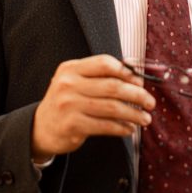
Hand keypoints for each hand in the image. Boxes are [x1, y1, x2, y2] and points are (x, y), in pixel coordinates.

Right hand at [31, 54, 154, 161]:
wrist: (40, 127)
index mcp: (71, 68)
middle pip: (112, 86)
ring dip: (133, 114)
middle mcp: (68, 84)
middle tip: (150, 103)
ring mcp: (69, 105)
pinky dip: (121, 128)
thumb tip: (135, 73)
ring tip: (145, 119)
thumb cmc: (65, 102)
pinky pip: (105, 125)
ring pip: (112, 108)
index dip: (127, 72)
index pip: (104, 63)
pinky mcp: (72, 125)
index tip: (140, 82)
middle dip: (137, 95)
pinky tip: (129, 129)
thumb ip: (99, 75)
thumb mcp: (75, 81)